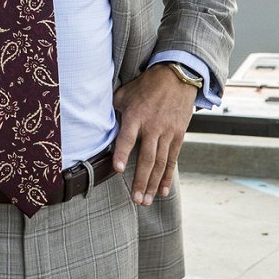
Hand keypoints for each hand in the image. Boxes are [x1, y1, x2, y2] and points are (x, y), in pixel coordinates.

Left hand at [111, 64, 196, 205]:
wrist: (177, 77)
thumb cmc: (146, 85)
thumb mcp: (124, 92)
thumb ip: (114, 109)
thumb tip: (99, 121)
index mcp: (135, 116)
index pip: (127, 138)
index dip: (121, 154)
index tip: (117, 169)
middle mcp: (152, 127)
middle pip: (147, 158)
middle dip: (141, 180)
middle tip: (136, 199)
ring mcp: (167, 132)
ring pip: (160, 163)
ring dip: (153, 184)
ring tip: (147, 201)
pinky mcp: (178, 135)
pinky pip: (172, 159)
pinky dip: (167, 176)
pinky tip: (163, 191)